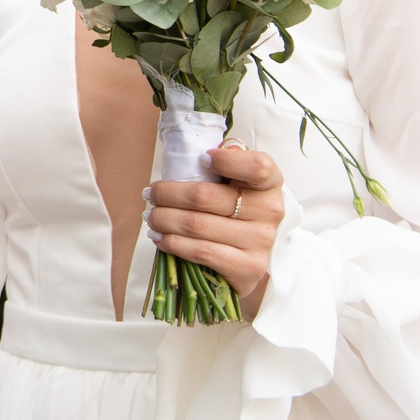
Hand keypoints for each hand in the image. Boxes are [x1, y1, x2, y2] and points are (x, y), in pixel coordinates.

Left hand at [145, 144, 286, 318]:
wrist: (252, 253)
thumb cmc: (238, 208)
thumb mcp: (238, 181)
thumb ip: (229, 161)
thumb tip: (214, 151)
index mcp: (270, 183)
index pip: (258, 167)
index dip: (227, 161)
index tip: (202, 159)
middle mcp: (270, 211)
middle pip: (205, 196)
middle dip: (167, 194)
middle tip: (149, 194)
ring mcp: (261, 241)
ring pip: (196, 225)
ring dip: (163, 219)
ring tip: (150, 217)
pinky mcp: (248, 268)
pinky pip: (201, 252)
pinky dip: (173, 243)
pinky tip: (160, 237)